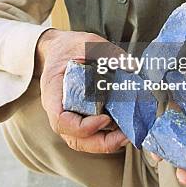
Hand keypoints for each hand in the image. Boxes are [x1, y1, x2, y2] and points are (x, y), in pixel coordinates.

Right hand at [36, 29, 128, 152]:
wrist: (59, 49)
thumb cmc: (70, 47)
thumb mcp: (87, 43)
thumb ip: (108, 53)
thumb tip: (131, 65)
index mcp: (53, 91)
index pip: (61, 120)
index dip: (83, 126)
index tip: (105, 118)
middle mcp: (58, 109)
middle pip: (73, 139)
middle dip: (100, 143)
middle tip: (124, 136)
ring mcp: (68, 115)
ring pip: (82, 141)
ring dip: (105, 144)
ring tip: (127, 136)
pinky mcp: (80, 117)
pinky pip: (90, 134)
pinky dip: (106, 136)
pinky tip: (124, 129)